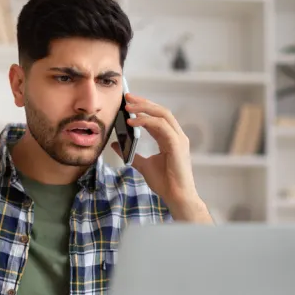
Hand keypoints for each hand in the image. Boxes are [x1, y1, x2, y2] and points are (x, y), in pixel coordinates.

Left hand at [111, 92, 210, 222]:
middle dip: (144, 102)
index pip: (158, 117)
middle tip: (127, 97)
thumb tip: (116, 144)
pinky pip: (161, 126)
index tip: (129, 102)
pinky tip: (133, 122)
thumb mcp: (143, 165)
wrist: (176, 197)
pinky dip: (146, 121)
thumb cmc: (165, 183)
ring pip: (162, 114)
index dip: (144, 108)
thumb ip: (131, 154)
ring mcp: (179, 139)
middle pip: (161, 111)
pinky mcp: (177, 144)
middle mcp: (177, 136)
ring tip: (128, 107)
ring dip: (144, 108)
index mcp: (171, 139)